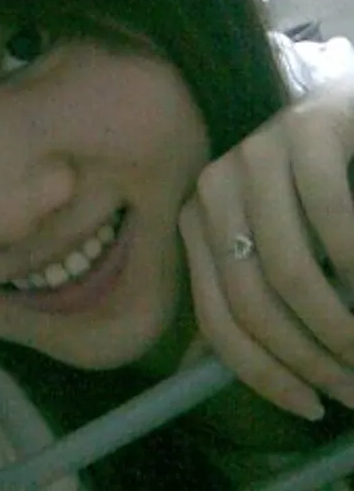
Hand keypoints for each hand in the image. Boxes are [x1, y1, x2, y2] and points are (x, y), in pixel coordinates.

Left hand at [178, 81, 353, 420]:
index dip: (262, 371)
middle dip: (310, 356)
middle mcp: (213, 187)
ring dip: (340, 325)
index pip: (216, 316)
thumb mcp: (278, 247)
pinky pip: (332, 217)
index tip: (310, 407)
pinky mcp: (305, 128)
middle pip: (251, 300)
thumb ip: (243, 296)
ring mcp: (254, 153)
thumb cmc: (317, 192)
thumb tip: (196, 373)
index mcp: (197, 221)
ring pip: (289, 269)